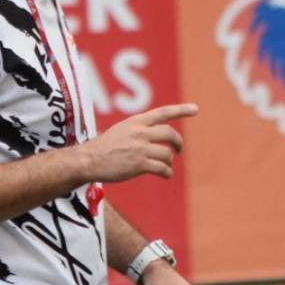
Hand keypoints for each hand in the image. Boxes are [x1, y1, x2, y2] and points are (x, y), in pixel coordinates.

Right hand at [82, 104, 197, 184]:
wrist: (88, 160)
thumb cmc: (102, 148)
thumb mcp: (120, 131)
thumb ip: (137, 131)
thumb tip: (154, 138)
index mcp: (135, 122)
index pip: (163, 113)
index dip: (181, 110)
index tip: (195, 109)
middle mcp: (140, 132)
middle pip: (170, 134)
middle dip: (178, 143)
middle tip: (178, 150)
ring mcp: (140, 148)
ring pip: (167, 154)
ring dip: (169, 162)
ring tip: (166, 167)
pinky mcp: (139, 164)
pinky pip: (162, 169)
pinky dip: (167, 173)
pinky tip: (166, 175)